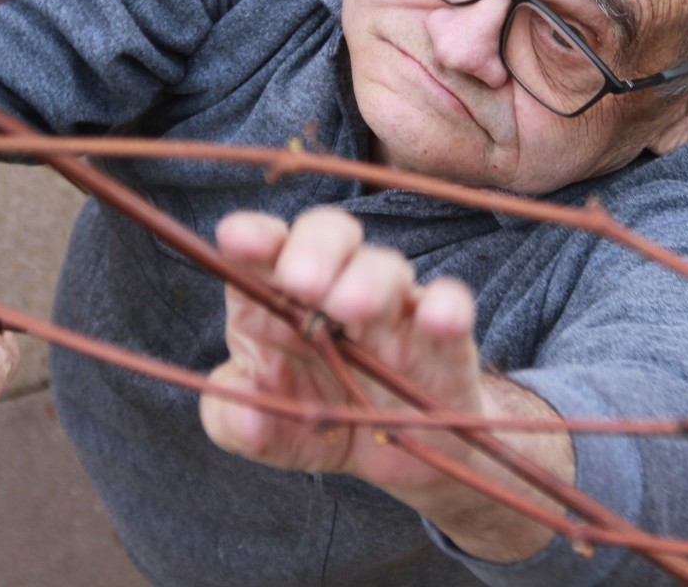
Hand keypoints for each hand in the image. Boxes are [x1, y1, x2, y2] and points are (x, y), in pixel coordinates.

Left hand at [199, 207, 480, 493]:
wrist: (408, 454)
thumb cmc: (325, 422)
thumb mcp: (270, 434)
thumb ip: (235, 425)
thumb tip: (245, 420)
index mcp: (281, 300)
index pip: (265, 250)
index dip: (252, 237)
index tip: (236, 239)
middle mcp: (337, 287)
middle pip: (329, 233)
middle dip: (313, 248)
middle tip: (300, 281)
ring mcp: (394, 307)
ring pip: (387, 267)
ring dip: (369, 280)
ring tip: (351, 308)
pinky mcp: (445, 335)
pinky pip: (451, 303)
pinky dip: (448, 305)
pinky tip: (438, 318)